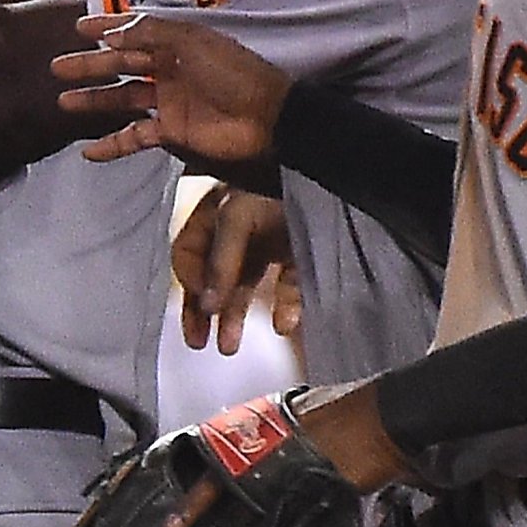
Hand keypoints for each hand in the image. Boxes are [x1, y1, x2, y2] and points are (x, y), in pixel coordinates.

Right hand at [53, 13, 292, 166]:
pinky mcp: (172, 132)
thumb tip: (110, 36)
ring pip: (122, 99)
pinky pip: (135, 136)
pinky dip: (113, 144)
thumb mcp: (192, 42)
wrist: (269, 117)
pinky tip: (89, 151)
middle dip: (90, 66)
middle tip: (58, 68)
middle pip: (122, 66)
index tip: (78, 28)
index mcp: (175, 45)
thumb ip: (150, 34)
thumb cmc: (232, 72)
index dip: (107, 28)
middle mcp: (168, 70)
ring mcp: (168, 102)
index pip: (134, 32)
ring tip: (64, 102)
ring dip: (94, 100)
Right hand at [173, 183, 296, 353]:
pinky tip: (284, 325)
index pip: (188, 253)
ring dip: (235, 317)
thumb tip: (204, 303)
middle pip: (211, 276)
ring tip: (229, 347)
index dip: (190, 280)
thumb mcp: (237, 217)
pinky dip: (286, 306)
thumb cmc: (276, 188)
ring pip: (245, 286)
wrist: (338, 179)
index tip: (200, 306)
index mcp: (215, 214)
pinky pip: (288, 286)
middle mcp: (239, 231)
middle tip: (198, 341)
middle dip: (203, 310)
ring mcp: (270, 244)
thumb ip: (220, 260)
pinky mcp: (301, 256)